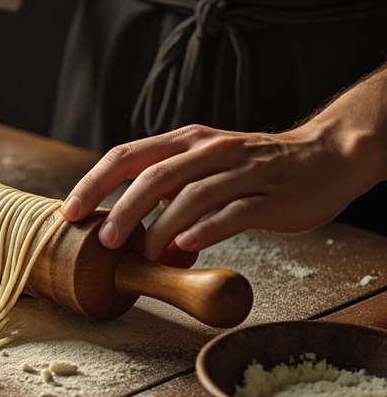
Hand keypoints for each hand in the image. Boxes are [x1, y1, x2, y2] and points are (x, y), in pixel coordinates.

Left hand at [60, 122, 377, 260]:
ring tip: (143, 254)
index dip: (95, 182)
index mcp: (186, 141)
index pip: (128, 155)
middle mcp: (210, 150)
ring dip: (160, 228)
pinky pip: (233, 213)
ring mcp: (242, 171)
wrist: (327, 157)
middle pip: (154, 175)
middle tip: (104, 240)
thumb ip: (169, 199)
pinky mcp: (271, 195)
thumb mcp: (205, 171)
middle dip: (122, 208)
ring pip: (191, 195)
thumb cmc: (256, 169)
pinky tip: (187, 247)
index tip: (70, 212)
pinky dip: (206, 230)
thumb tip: (139, 241)